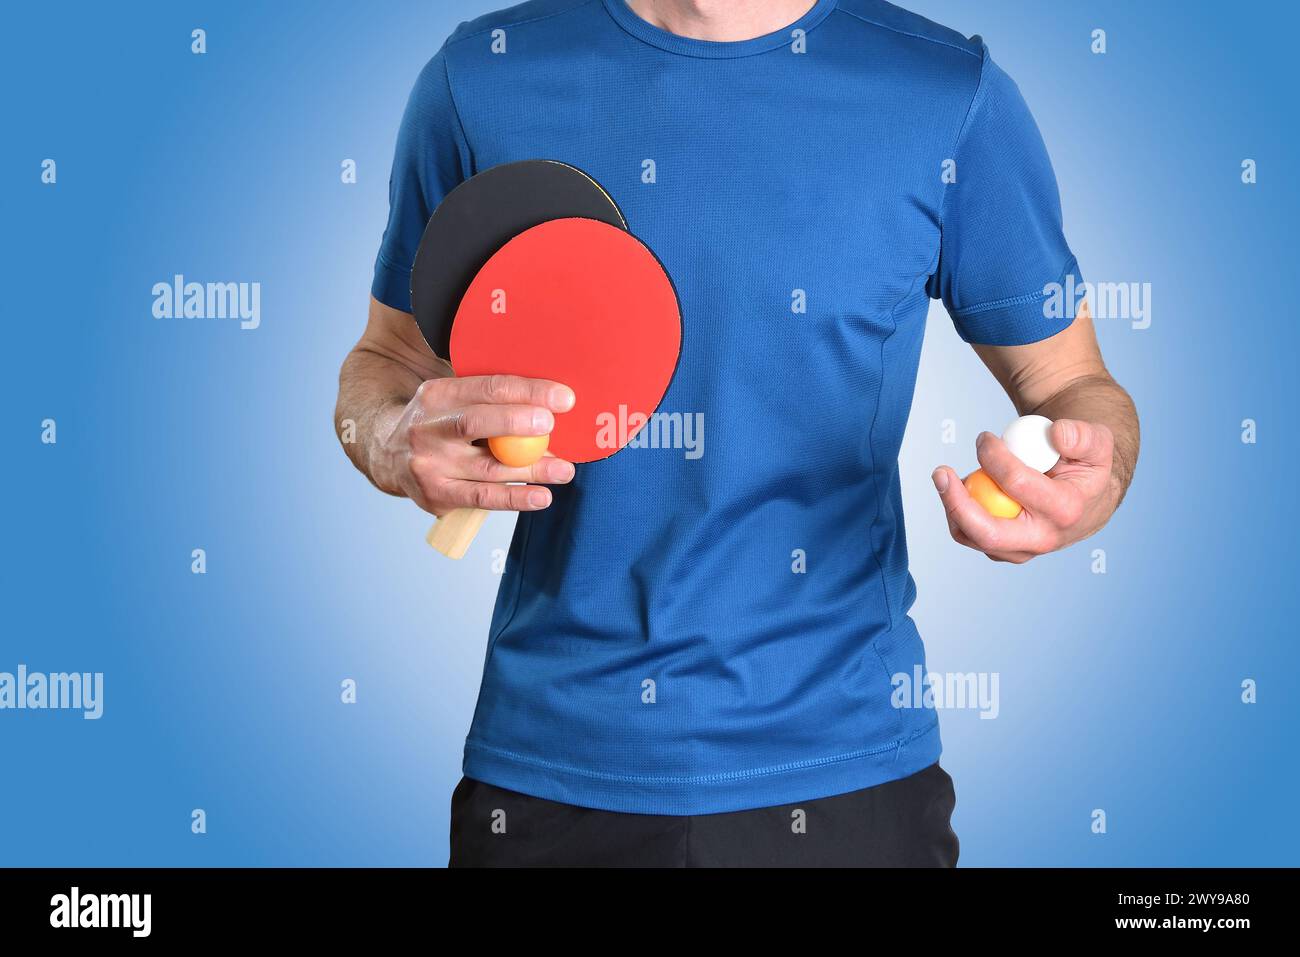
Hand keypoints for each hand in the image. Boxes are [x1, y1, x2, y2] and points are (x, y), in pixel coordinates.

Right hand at [370, 374, 575, 516]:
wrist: (388, 455)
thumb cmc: (441, 424)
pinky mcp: (436, 496)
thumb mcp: (454, 400)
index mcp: (437, 395)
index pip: (487, 388)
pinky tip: (541, 496)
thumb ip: (492, 402)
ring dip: (530, 470)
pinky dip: (515, 498)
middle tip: (551, 425)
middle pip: (476, 423)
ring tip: (563, 471)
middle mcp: (428, 428)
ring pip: (487, 468)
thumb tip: (552, 407)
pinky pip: (483, 499)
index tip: (563, 398)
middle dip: (517, 423)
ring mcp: (429, 465)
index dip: (527, 391)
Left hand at [931, 419, 1116, 562]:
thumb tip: (1057, 433)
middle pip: (987, 532)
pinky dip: (961, 512)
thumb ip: (1083, 435)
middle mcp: (1043, 539)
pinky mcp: (1006, 551)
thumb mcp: (1098, 444)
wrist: (1090, 498)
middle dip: (956, 501)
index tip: (984, 438)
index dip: (993, 456)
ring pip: (972, 537)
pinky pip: (971, 536)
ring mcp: (1023, 550)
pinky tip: (967, 490)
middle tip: (940, 472)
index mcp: (1066, 510)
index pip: (1017, 484)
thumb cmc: (1088, 466)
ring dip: (953, 506)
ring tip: (950, 478)